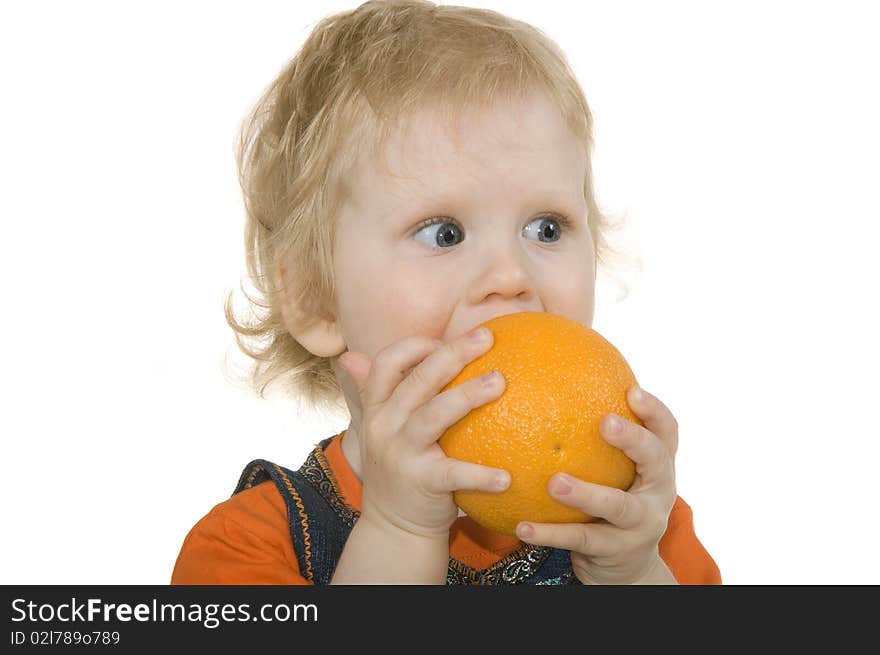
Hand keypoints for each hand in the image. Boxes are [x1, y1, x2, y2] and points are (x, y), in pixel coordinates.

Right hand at [337, 327, 510, 540]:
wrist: (393, 527)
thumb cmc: (403, 467)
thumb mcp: (385, 429)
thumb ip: (386, 394)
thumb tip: (354, 354)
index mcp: (378, 408)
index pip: (386, 363)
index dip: (416, 346)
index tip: (445, 341)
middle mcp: (384, 425)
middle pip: (417, 380)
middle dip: (452, 354)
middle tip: (487, 338)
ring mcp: (400, 454)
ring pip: (433, 415)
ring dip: (467, 395)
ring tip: (500, 382)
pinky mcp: (420, 482)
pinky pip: (454, 473)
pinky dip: (481, 474)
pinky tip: (507, 476)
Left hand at [515, 386, 678, 584]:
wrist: (630, 568)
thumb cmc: (614, 502)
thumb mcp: (618, 473)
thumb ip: (596, 442)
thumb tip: (550, 390)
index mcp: (658, 467)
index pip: (667, 433)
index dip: (655, 411)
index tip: (632, 390)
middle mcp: (658, 493)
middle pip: (655, 461)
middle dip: (633, 439)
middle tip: (605, 422)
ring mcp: (642, 524)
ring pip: (617, 506)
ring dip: (586, 493)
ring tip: (554, 483)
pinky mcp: (618, 551)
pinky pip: (581, 540)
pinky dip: (550, 533)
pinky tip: (522, 526)